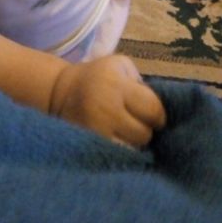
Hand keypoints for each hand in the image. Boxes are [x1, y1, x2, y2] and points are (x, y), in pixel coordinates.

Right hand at [48, 55, 165, 145]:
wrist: (60, 91)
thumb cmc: (98, 76)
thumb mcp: (120, 66)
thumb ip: (142, 85)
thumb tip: (161, 112)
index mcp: (116, 84)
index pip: (153, 110)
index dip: (158, 116)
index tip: (152, 116)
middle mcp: (106, 108)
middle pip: (144, 134)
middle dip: (145, 130)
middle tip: (136, 123)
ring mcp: (96, 130)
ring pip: (133, 149)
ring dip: (133, 143)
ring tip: (125, 132)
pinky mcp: (89, 145)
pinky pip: (118, 156)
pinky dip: (122, 152)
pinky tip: (117, 141)